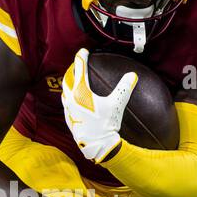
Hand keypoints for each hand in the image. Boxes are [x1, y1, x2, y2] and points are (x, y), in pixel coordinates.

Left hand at [60, 48, 135, 162]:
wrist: (97, 145)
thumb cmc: (106, 124)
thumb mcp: (117, 104)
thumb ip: (124, 88)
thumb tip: (132, 75)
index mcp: (81, 92)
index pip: (79, 70)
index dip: (81, 58)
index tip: (83, 51)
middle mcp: (71, 99)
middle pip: (68, 78)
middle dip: (72, 69)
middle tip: (77, 64)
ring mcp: (68, 109)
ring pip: (64, 90)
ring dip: (69, 82)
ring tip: (73, 79)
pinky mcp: (68, 118)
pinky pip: (65, 102)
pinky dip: (69, 95)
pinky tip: (73, 98)